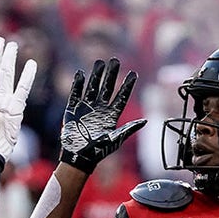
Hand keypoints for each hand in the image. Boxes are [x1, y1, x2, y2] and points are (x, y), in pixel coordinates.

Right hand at [59, 57, 146, 172]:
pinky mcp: (73, 110)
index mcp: (111, 116)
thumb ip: (129, 129)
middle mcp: (99, 110)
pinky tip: (81, 74)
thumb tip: (145, 121)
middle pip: (107, 88)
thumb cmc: (98, 151)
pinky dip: (77, 85)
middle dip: (111, 75)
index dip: (127, 86)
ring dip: (96, 76)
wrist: (79, 157)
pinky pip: (75, 95)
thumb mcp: (115, 139)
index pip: (121, 97)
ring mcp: (86, 109)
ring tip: (100, 63)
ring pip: (92, 88)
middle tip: (115, 60)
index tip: (133, 74)